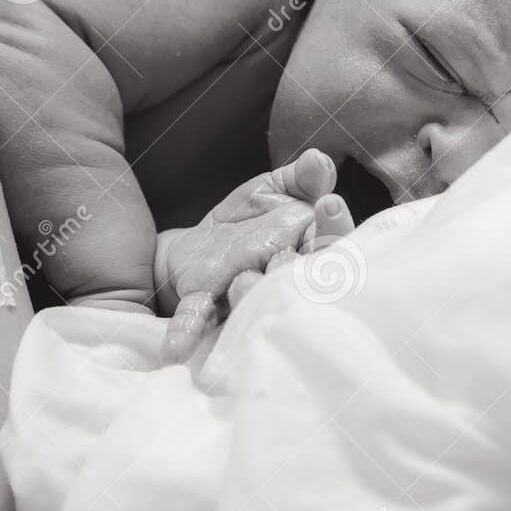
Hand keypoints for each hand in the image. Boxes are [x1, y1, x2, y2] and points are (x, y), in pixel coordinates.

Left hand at [155, 149, 339, 359]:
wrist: (198, 245)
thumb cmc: (249, 219)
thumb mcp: (275, 188)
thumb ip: (300, 176)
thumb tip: (319, 161)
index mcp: (306, 247)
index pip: (333, 243)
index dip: (334, 228)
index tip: (327, 204)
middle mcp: (278, 277)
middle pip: (299, 280)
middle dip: (296, 268)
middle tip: (285, 253)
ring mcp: (242, 292)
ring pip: (252, 301)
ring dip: (250, 292)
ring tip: (244, 279)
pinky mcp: (204, 301)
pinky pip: (197, 317)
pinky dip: (187, 331)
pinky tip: (176, 349)